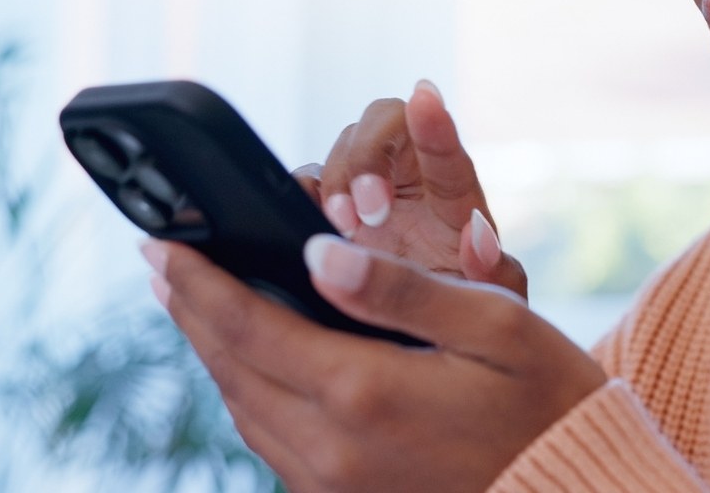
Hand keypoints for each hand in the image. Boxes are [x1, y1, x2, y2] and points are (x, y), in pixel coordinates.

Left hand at [143, 236, 605, 492]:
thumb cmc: (550, 400)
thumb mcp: (496, 326)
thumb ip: (400, 289)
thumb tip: (314, 254)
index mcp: (365, 393)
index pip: (250, 326)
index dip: (199, 282)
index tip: (159, 242)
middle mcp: (331, 449)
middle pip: (231, 369)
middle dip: (191, 310)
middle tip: (160, 261)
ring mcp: (332, 484)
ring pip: (243, 409)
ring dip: (213, 351)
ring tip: (194, 303)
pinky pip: (271, 441)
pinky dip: (247, 391)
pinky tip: (253, 362)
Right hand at [293, 81, 523, 294]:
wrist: (418, 343)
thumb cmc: (464, 317)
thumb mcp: (493, 306)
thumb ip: (496, 276)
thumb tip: (480, 235)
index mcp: (455, 199)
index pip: (448, 152)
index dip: (436, 124)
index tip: (425, 97)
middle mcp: (409, 183)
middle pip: (384, 123)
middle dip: (369, 156)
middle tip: (368, 211)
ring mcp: (363, 195)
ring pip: (341, 150)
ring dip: (334, 181)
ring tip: (342, 229)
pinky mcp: (324, 215)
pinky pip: (303, 185)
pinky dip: (297, 197)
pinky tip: (304, 229)